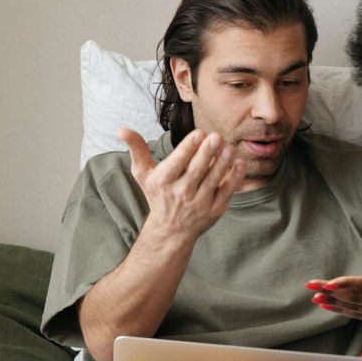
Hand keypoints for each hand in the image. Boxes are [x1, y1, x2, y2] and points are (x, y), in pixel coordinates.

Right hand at [122, 127, 242, 244]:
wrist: (170, 230)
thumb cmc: (158, 195)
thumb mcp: (143, 174)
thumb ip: (136, 149)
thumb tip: (121, 130)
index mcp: (164, 182)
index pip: (177, 163)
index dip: (188, 148)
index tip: (199, 133)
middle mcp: (181, 193)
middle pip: (196, 171)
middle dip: (207, 153)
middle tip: (217, 136)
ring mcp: (199, 203)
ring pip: (213, 180)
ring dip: (222, 163)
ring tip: (229, 147)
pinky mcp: (215, 210)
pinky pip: (226, 192)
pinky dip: (234, 178)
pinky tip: (240, 163)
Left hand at [308, 248, 361, 323]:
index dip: (345, 284)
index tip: (329, 283)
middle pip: (353, 296)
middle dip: (330, 292)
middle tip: (311, 287)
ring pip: (352, 307)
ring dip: (332, 302)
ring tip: (314, 297)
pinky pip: (357, 314)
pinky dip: (341, 310)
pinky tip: (329, 306)